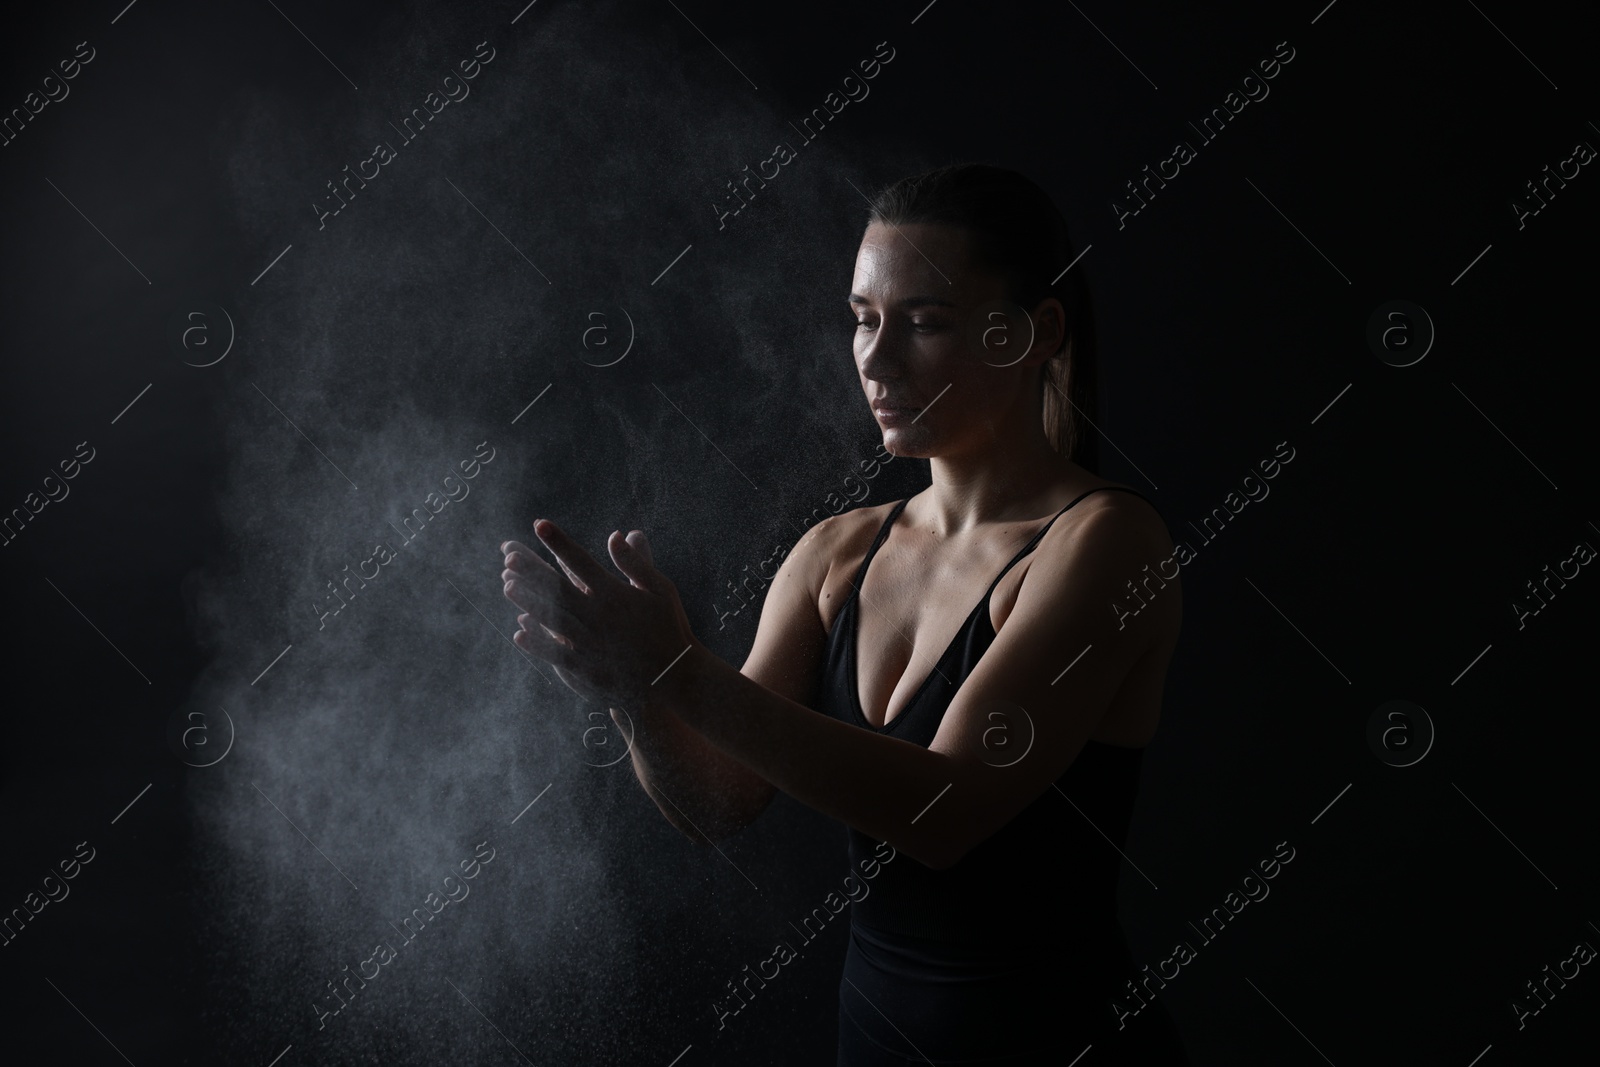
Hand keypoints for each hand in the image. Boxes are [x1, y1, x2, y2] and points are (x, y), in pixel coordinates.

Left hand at [501, 520, 697, 709]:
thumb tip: (616, 534)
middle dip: (531, 571)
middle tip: (508, 557)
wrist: (675, 678)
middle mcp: (598, 616)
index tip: (540, 525)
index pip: (581, 561)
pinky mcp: (585, 668)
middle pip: (557, 588)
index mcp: (615, 594)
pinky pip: (554, 652)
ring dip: (528, 601)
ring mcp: (589, 643)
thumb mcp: (661, 589)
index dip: (559, 542)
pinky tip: (519, 631)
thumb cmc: (669, 628)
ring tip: (508, 586)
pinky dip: (536, 642)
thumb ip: (637, 562)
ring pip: (550, 618)